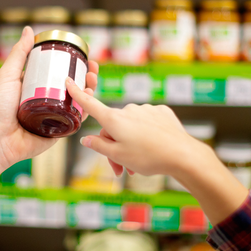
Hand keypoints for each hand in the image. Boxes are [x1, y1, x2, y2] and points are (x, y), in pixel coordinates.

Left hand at [0, 26, 98, 185]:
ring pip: (77, 101)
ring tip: (93, 81)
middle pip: (72, 86)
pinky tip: (90, 100)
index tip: (84, 55)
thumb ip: (19, 54)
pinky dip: (86, 110)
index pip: (58, 72)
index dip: (73, 64)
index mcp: (35, 87)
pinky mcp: (58, 131)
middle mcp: (46, 100)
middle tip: (93, 68)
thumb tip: (29, 30)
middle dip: (86, 76)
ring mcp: (54, 116)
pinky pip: (75, 120)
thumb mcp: (7, 76)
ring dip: (89, 90)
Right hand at [64, 78, 198, 176]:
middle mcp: (128, 110)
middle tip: (121, 170)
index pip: (90, 104)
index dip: (77, 93)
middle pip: (112, 126)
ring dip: (130, 143)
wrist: (182, 155)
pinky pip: (146, 122)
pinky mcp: (161, 112)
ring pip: (130, 126)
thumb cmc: (148, 157)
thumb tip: (86, 139)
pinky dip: (146, 135)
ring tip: (138, 164)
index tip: (68, 80)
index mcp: (114, 119)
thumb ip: (99, 146)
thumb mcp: (118, 155)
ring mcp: (146, 109)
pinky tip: (154, 147)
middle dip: (113, 146)